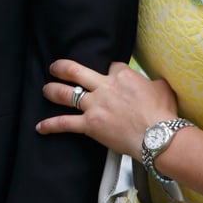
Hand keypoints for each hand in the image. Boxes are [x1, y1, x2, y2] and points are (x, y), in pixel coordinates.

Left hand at [38, 59, 179, 159]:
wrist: (157, 136)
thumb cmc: (163, 114)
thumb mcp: (162, 88)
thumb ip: (153, 82)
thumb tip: (154, 83)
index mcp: (122, 76)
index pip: (111, 66)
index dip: (109, 71)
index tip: (109, 76)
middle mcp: (104, 87)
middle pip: (77, 71)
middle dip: (63, 68)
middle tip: (55, 67)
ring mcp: (95, 105)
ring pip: (67, 94)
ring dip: (53, 91)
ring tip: (46, 89)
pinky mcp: (90, 124)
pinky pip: (65, 124)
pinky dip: (51, 125)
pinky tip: (40, 127)